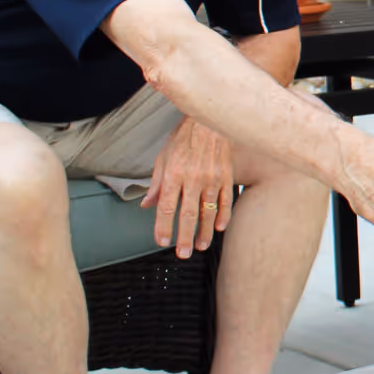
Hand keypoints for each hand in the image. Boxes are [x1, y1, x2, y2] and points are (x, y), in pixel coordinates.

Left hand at [145, 117, 234, 257]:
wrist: (208, 120)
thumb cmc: (183, 139)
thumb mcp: (163, 159)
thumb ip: (156, 184)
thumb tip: (146, 206)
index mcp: (174, 175)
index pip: (167, 208)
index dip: (164, 227)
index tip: (161, 241)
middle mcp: (193, 178)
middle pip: (188, 214)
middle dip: (185, 237)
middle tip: (183, 254)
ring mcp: (212, 178)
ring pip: (209, 211)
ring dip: (205, 231)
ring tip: (201, 246)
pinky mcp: (226, 175)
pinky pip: (226, 200)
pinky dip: (224, 215)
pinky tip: (220, 227)